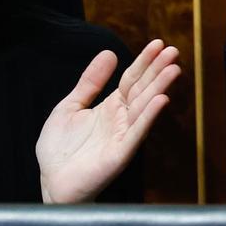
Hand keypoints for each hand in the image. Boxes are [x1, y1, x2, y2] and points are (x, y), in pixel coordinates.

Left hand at [36, 39, 181, 203]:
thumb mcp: (70, 106)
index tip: (158, 43)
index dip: (144, 62)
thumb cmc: (60, 148)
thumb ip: (90, 82)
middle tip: (174, 51)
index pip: (131, 79)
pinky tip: (161, 100)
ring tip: (173, 70)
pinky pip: (137, 133)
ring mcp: (122, 137)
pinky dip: (149, 117)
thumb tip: (109, 53)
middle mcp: (120, 120)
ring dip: (159, 88)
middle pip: (142, 90)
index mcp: (109, 107)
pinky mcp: (119, 154)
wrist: (51, 182)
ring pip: (144, 108)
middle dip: (157, 70)